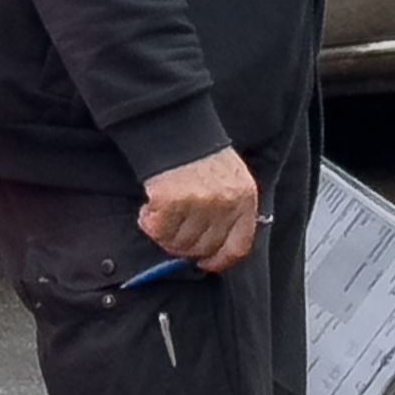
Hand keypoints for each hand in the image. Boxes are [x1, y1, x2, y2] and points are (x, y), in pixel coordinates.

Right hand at [139, 148, 260, 271]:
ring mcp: (198, 203)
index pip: (238, 246)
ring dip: (165, 235)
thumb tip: (212, 253)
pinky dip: (149, 223)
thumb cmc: (204, 160)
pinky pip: (157, 229)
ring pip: (178, 243)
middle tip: (174, 235)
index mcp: (245, 201)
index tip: (206, 264)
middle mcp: (224, 205)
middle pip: (203, 248)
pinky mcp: (170, 201)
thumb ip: (230, 214)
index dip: (220, 261)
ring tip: (162, 217)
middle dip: (186, 248)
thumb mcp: (232, 183)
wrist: (178, 130)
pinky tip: (149, 209)